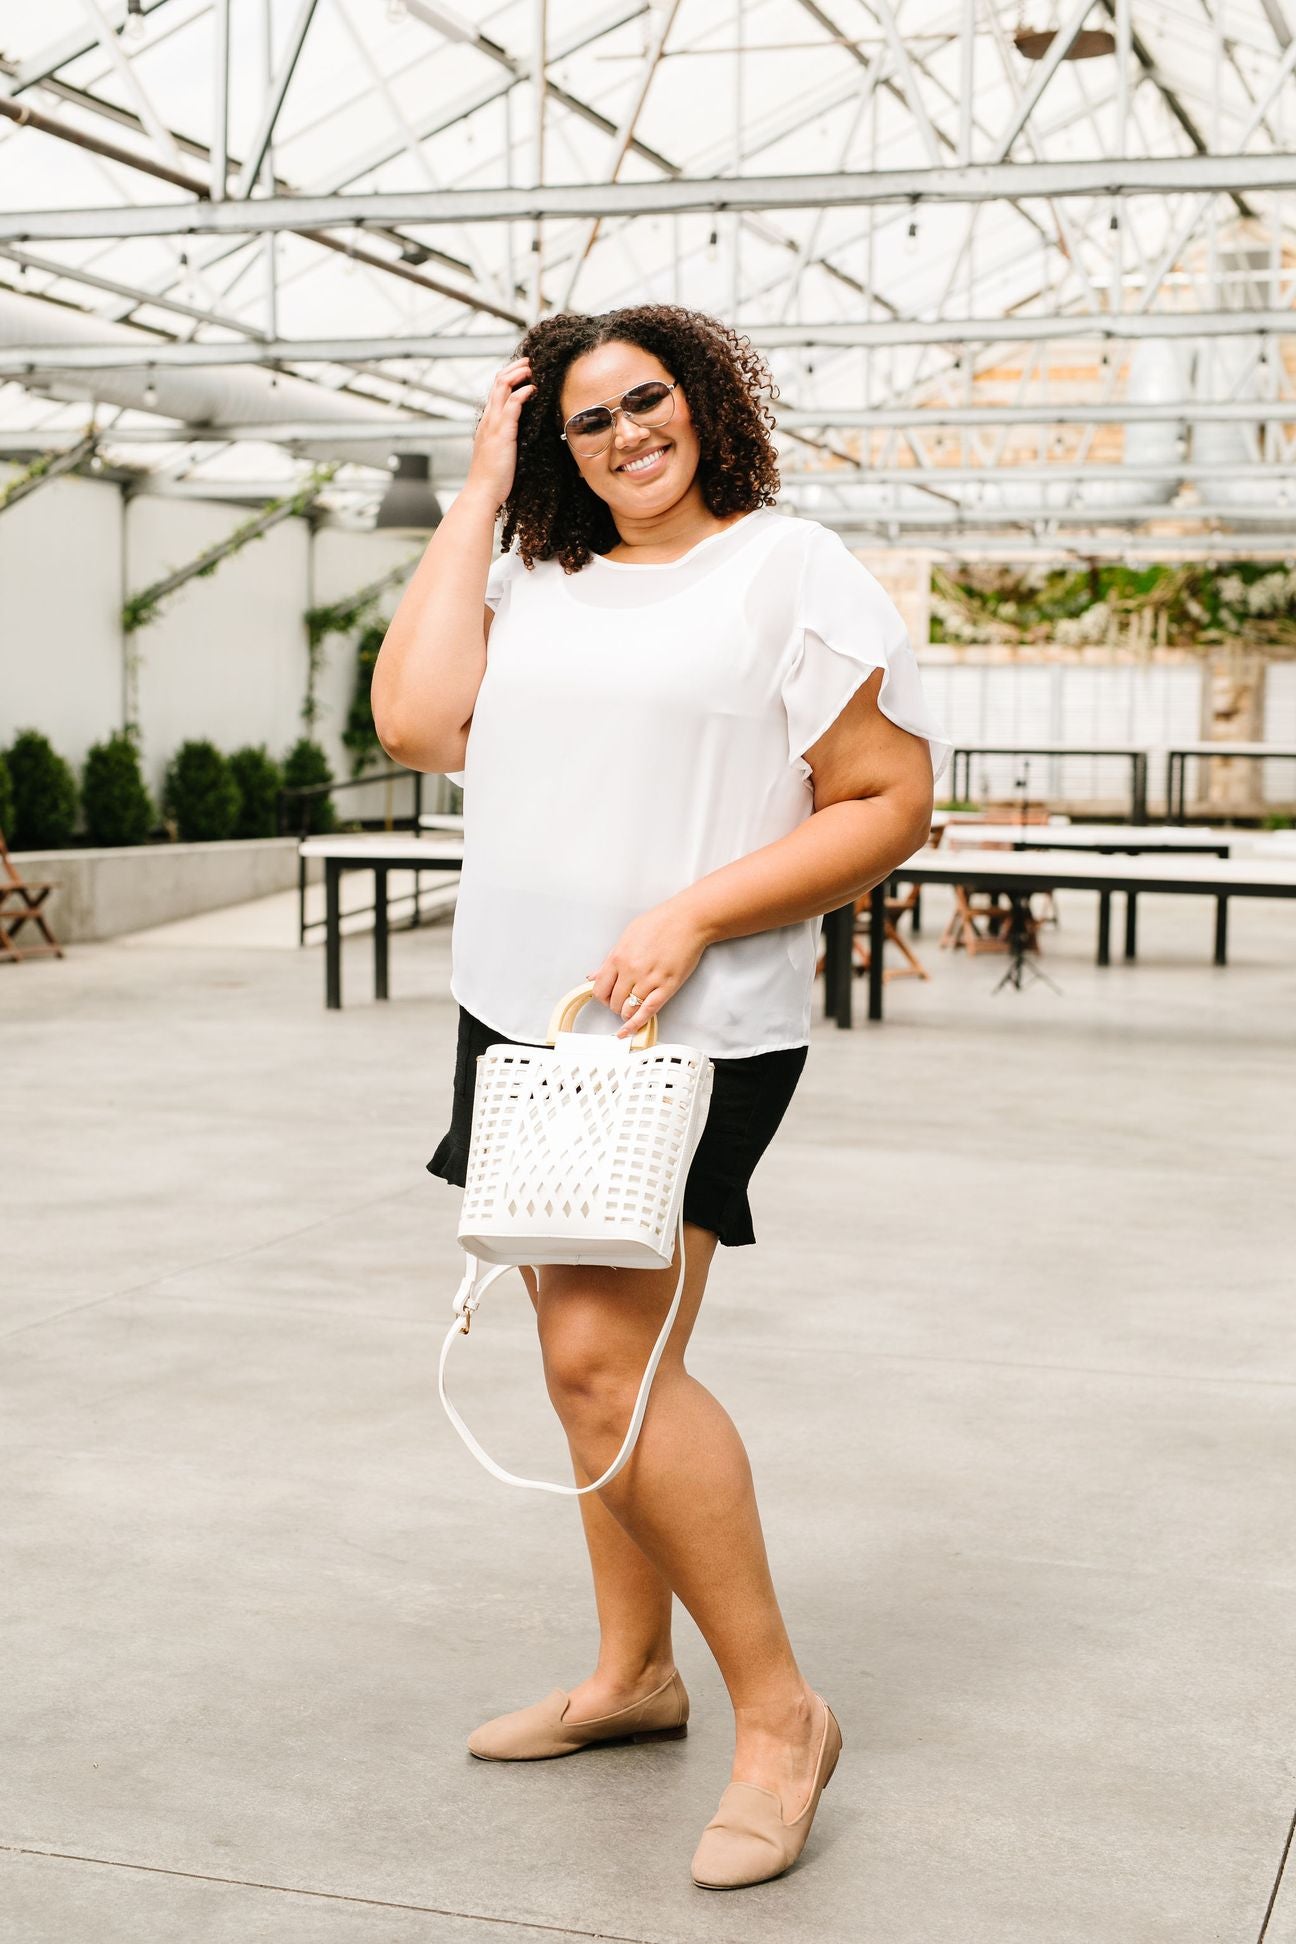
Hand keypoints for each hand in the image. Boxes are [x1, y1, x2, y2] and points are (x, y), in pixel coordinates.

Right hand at [464, 357, 534, 508]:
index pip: (497, 390)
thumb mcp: (501, 452)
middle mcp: (489, 418)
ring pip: (503, 386)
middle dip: (515, 367)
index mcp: (488, 422)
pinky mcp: (502, 433)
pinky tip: (533, 389)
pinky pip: (512, 404)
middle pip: (498, 381)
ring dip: (519, 373)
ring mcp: (493, 424)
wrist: (482, 493)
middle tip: (531, 361)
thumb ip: (508, 438)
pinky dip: (523, 392)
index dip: (510, 375)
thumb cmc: (494, 478)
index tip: (526, 371)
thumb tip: (523, 434)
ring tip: (533, 369)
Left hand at [585, 897, 711, 1038]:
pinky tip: (629, 1030)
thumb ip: (611, 958)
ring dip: (627, 1014)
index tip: (606, 998)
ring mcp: (649, 980)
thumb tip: (596, 975)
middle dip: (615, 1006)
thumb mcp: (628, 935)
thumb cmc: (661, 922)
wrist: (688, 920)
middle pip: (613, 1002)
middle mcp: (631, 971)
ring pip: (629, 1009)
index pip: (600, 989)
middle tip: (620, 1003)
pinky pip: (648, 1011)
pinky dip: (636, 1024)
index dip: (602, 997)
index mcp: (619, 957)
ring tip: (630, 1010)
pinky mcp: (667, 987)